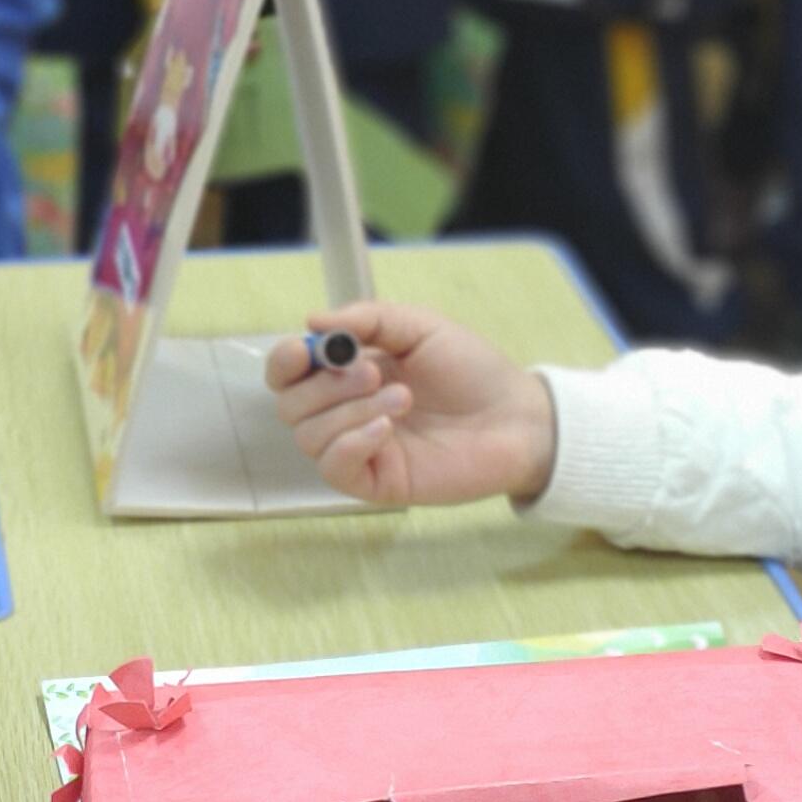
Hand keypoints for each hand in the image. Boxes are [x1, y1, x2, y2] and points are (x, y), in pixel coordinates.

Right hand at [262, 300, 557, 510]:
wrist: (516, 416)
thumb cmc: (472, 370)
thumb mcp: (420, 327)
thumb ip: (368, 318)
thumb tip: (313, 320)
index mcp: (348, 373)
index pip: (288, 373)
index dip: (285, 361)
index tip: (306, 349)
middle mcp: (345, 412)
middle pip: (290, 406)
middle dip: (325, 385)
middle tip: (372, 371)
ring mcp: (359, 448)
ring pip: (309, 437)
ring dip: (349, 411)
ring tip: (402, 398)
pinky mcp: (376, 482)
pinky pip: (335, 468)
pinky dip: (352, 443)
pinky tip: (387, 429)